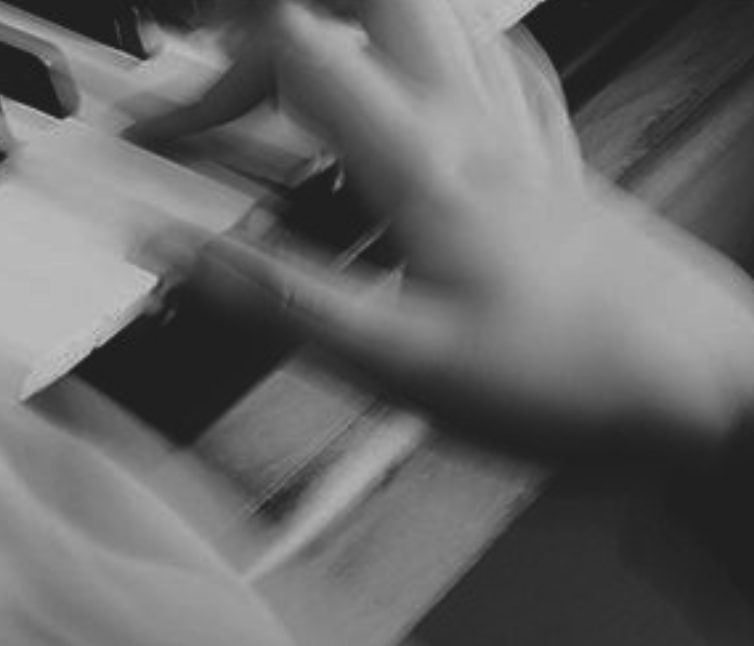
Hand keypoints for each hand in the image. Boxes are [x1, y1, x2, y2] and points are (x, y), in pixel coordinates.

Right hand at [134, 0, 753, 467]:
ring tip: (300, 46)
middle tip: (228, 41)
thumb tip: (170, 249)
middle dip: (285, 12)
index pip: (298, 51)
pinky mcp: (555, 168)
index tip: (159, 99)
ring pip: (436, 19)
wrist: (710, 393)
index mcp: (423, 165)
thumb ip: (273, 297)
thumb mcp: (393, 361)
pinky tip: (432, 73)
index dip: (213, 58)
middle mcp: (473, 129)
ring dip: (357, 16)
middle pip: (374, 0)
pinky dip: (443, 51)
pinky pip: (498, 67)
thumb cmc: (571, 381)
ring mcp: (522, 140)